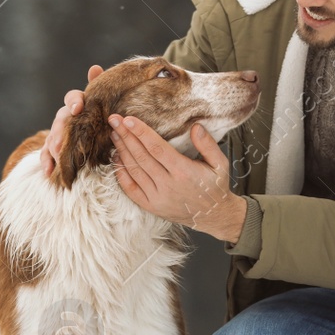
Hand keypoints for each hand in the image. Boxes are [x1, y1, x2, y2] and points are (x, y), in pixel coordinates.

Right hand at [42, 64, 103, 177]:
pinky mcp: (53, 147)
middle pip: (59, 120)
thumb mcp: (103, 105)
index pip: (72, 98)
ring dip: (54, 147)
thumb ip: (99, 89)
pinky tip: (49, 171)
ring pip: (52, 137)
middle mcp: (65, 116)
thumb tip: (94, 68)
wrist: (92, 134)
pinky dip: (47, 162)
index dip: (74, 102)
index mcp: (78, 104)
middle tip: (63, 142)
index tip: (78, 108)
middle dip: (61, 131)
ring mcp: (57, 132)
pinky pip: (46, 153)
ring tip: (58, 157)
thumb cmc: (99, 115)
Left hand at [108, 113, 246, 242]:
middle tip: (114, 120)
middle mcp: (168, 185)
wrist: (213, 216)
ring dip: (121, 151)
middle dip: (126, 136)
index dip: (141, 133)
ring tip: (114, 134)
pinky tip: (116, 158)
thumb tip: (195, 126)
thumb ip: (208, 144)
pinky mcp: (151, 206)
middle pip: (141, 156)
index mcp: (184, 172)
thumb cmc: (215, 186)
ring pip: (134, 170)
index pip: (157, 148)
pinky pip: (130, 189)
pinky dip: (121, 173)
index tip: (128, 119)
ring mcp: (157, 197)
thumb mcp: (220, 163)